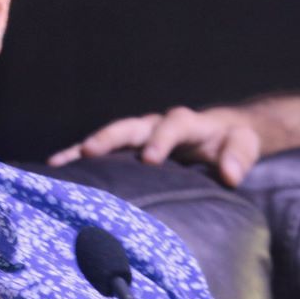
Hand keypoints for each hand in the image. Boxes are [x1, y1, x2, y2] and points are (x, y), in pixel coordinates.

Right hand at [48, 106, 262, 185]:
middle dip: (109, 137)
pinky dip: (80, 160)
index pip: (172, 126)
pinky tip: (57, 173)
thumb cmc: (231, 143)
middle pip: (130, 126)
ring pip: (109, 138)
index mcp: (186, 123)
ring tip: (57, 164)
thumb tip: (229, 175)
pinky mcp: (128, 150)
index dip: (160, 140)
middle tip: (88, 152)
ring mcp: (139, 136)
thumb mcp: (242, 146)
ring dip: (83, 149)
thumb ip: (238, 158)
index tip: (149, 159)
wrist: (219, 135)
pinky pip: (102, 153)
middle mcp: (156, 125)